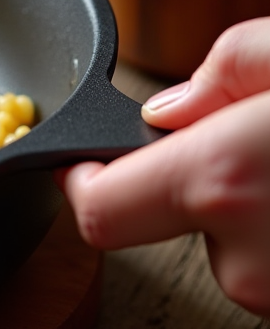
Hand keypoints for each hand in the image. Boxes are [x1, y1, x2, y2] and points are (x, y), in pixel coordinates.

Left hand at [60, 17, 269, 315]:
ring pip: (231, 247)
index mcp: (220, 181)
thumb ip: (221, 70)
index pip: (96, 212)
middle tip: (249, 140)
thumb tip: (170, 108)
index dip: (79, 183)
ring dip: (248, 210)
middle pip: (168, 224)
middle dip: (192, 183)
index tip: (79, 162)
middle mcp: (247, 258)